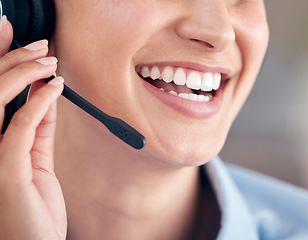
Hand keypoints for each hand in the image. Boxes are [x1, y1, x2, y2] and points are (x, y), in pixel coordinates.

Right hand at [0, 16, 66, 239]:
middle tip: (38, 45)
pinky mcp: (4, 169)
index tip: (13, 40)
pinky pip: (22, 126)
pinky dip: (39, 102)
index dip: (1, 65)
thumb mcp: (35, 162)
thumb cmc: (32, 209)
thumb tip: (46, 96)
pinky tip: (55, 87)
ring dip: (25, 74)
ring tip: (48, 60)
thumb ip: (38, 129)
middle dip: (11, 61)